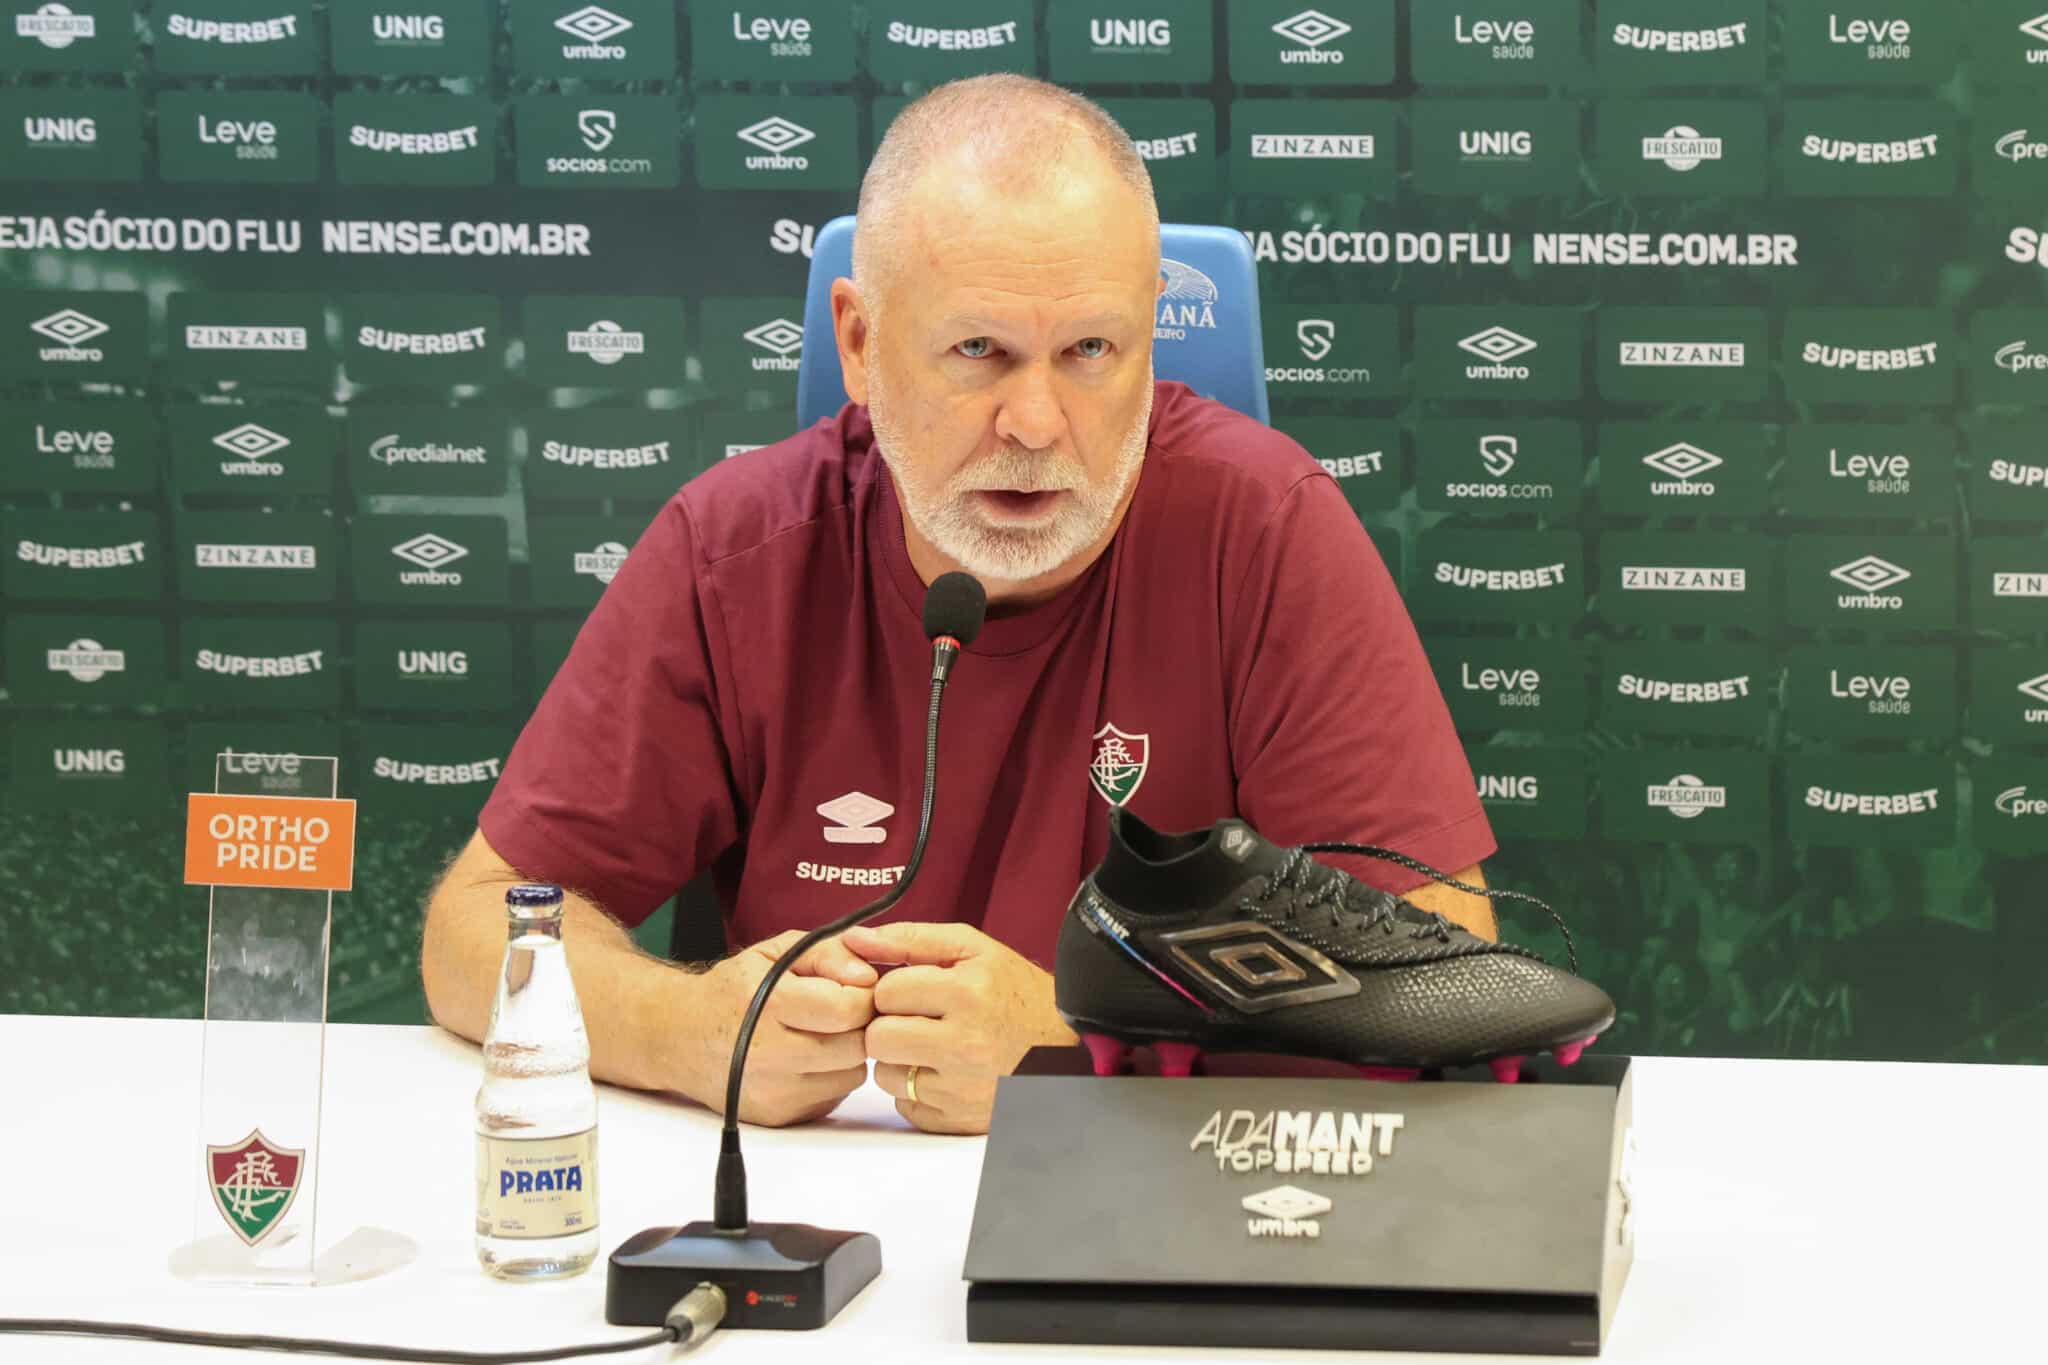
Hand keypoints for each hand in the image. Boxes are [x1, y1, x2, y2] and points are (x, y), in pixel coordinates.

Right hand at [693, 929, 876, 1127]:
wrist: (682, 1037)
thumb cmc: (733, 990)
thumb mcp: (776, 951)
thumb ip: (829, 953)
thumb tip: (868, 978)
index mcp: (768, 1005)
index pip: (847, 1009)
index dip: (862, 996)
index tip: (853, 988)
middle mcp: (768, 1055)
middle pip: (855, 1047)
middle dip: (859, 1025)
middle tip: (842, 1011)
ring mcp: (774, 1092)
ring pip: (852, 1075)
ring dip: (848, 1053)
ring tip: (820, 1034)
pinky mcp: (779, 1116)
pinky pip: (834, 1095)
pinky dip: (831, 1076)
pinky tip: (806, 1058)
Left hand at [842, 922, 1077, 1135]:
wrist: (1066, 1049)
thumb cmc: (1015, 994)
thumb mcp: (973, 950)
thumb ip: (910, 939)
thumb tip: (851, 936)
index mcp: (968, 992)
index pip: (886, 991)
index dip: (893, 989)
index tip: (913, 992)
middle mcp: (966, 1043)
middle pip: (878, 1037)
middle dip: (888, 1026)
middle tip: (915, 1021)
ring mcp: (963, 1087)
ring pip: (885, 1076)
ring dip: (899, 1061)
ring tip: (931, 1048)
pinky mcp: (960, 1120)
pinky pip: (906, 1107)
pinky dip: (916, 1091)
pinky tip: (943, 1074)